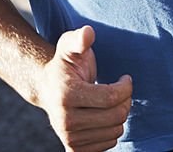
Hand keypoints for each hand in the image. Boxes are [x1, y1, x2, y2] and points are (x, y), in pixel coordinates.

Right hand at [37, 25, 131, 151]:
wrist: (46, 88)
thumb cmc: (64, 64)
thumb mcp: (69, 45)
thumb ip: (80, 39)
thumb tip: (89, 32)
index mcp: (66, 94)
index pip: (111, 97)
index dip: (126, 86)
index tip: (125, 78)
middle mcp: (65, 120)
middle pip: (116, 116)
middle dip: (125, 100)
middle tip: (120, 90)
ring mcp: (69, 137)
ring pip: (115, 132)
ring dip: (119, 115)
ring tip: (109, 102)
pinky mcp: (73, 148)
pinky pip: (108, 145)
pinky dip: (111, 131)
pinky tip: (102, 117)